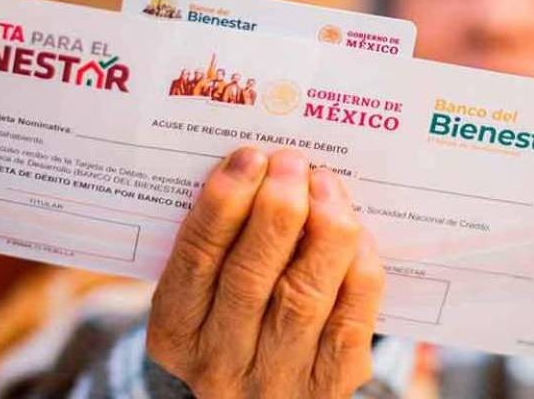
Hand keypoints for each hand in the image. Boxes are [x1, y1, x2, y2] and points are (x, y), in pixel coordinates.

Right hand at [147, 147, 385, 398]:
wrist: (267, 396)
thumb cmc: (236, 316)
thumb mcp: (206, 293)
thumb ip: (222, 243)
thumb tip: (264, 170)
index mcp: (177, 332)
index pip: (195, 260)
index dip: (222, 204)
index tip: (249, 158)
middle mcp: (221, 362)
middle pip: (248, 277)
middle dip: (275, 210)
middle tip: (292, 162)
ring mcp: (278, 377)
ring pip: (303, 296)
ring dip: (320, 228)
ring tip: (325, 183)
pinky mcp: (331, 382)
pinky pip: (349, 318)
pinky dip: (355, 267)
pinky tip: (355, 230)